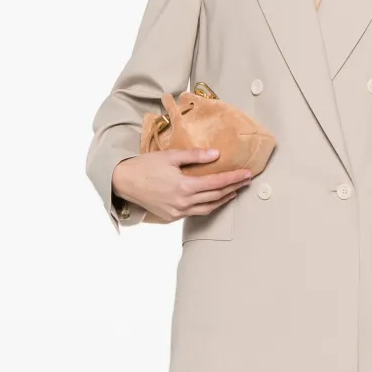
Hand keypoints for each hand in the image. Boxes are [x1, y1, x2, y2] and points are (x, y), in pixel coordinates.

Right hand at [112, 148, 252, 223]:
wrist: (124, 182)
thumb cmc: (145, 166)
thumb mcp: (170, 156)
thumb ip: (195, 156)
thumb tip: (216, 154)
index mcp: (184, 187)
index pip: (216, 183)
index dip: (234, 178)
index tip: (247, 174)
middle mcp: (183, 203)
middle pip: (215, 196)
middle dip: (233, 188)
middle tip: (246, 181)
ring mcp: (178, 212)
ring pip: (207, 208)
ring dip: (222, 200)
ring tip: (234, 192)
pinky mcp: (172, 217)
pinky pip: (195, 213)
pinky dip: (207, 206)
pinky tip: (212, 200)